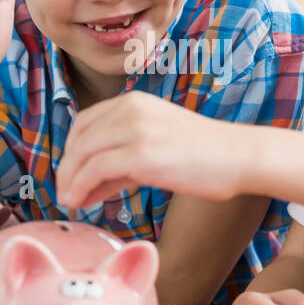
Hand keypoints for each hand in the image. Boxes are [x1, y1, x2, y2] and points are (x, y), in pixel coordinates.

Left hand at [56, 92, 248, 207]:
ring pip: (83, 154)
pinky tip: (79, 203)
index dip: (71, 150)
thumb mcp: (157, 145)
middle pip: (79, 138)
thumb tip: (86, 185)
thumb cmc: (205, 156)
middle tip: (64, 193)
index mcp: (134, 102)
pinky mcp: (140, 154)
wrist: (239, 156)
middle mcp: (130, 109)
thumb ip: (122, 159)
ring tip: (68, 202)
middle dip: (66, 168)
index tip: (69, 174)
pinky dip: (80, 188)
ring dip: (69, 181)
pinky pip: (96, 170)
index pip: (84, 122)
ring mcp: (135, 130)